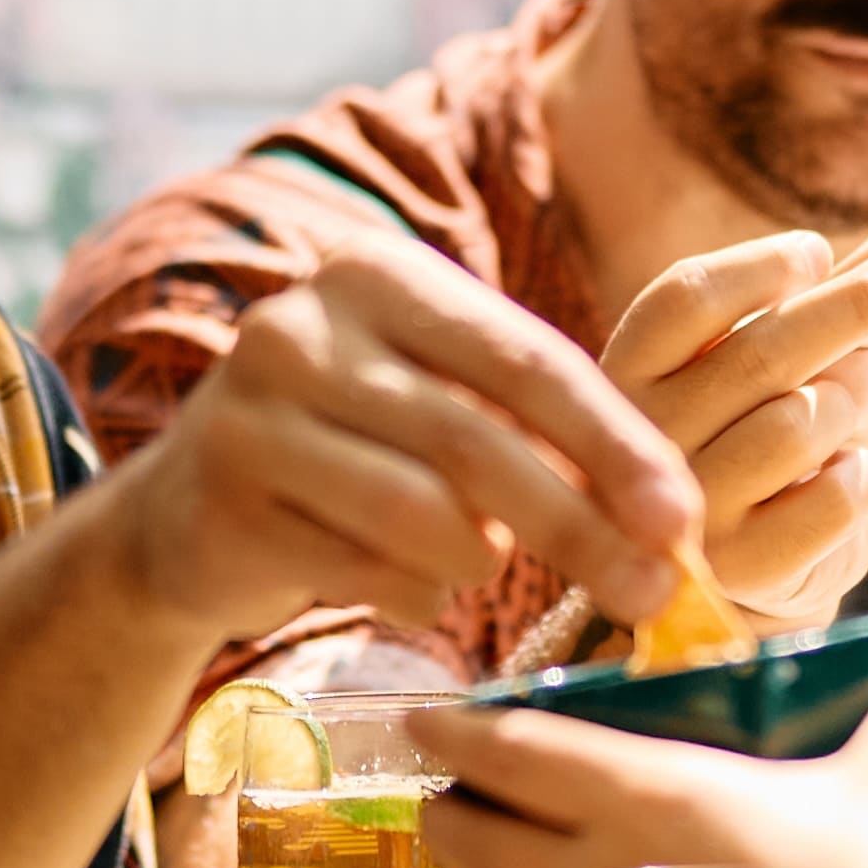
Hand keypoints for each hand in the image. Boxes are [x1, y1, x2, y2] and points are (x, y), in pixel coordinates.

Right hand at [104, 242, 704, 656]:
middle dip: (581, 526)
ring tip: (488, 572)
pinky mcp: (223, 504)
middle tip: (652, 592)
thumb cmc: (354, 451)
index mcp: (378, 274)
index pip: (527, 359)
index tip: (683, 519)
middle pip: (478, 439)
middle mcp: (302, 328)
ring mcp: (249, 414)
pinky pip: (362, 570)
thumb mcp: (437, 401)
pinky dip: (415, 593)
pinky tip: (414, 588)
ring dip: (483, 563)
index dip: (616, 444)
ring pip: (421, 512)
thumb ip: (536, 428)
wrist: (184, 516)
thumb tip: (670, 516)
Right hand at [587, 229, 867, 630]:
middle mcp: (645, 440)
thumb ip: (845, 286)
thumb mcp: (792, 350)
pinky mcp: (745, 568)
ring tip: (840, 420)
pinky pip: (836, 496)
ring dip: (853, 405)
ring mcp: (690, 510)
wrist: (749, 565)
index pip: (686, 297)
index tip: (819, 253)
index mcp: (630, 370)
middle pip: (763, 350)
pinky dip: (863, 475)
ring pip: (804, 421)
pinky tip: (847, 475)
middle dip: (862, 300)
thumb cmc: (767, 427)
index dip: (761, 265)